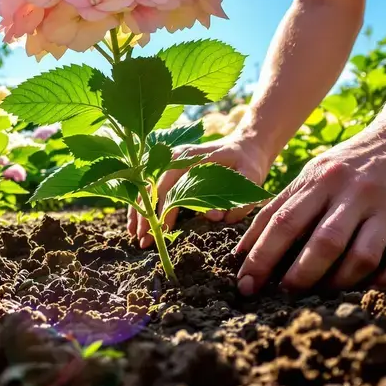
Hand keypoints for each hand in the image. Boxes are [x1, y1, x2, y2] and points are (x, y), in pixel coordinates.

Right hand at [128, 134, 273, 248]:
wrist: (246, 145)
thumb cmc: (248, 163)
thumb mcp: (251, 179)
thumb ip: (238, 200)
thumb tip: (214, 217)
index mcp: (194, 158)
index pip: (171, 185)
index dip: (164, 210)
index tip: (161, 232)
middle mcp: (177, 156)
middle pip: (152, 186)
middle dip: (145, 214)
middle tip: (142, 240)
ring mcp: (170, 159)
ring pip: (145, 185)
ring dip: (138, 210)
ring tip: (134, 234)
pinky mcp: (169, 166)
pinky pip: (148, 185)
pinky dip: (141, 203)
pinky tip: (136, 222)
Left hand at [233, 124, 385, 294]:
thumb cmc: (351, 163)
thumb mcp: (314, 173)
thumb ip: (282, 207)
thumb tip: (244, 250)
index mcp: (321, 180)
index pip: (283, 222)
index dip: (261, 257)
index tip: (245, 284)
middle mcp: (353, 193)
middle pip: (323, 243)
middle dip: (299, 276)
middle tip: (284, 295)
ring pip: (362, 257)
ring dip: (340, 282)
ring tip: (324, 293)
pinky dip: (385, 281)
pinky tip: (369, 287)